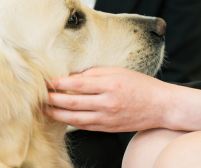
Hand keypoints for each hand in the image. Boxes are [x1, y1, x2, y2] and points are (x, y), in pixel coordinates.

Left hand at [44, 67, 200, 131]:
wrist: (161, 106)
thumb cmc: (141, 85)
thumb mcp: (119, 71)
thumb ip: (95, 73)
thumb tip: (74, 75)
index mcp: (109, 84)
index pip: (77, 84)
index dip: (59, 83)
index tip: (47, 80)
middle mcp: (107, 103)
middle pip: (72, 103)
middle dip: (52, 100)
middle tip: (39, 96)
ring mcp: (107, 118)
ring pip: (75, 118)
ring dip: (57, 114)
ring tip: (44, 109)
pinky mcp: (108, 128)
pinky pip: (85, 126)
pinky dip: (71, 122)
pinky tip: (61, 117)